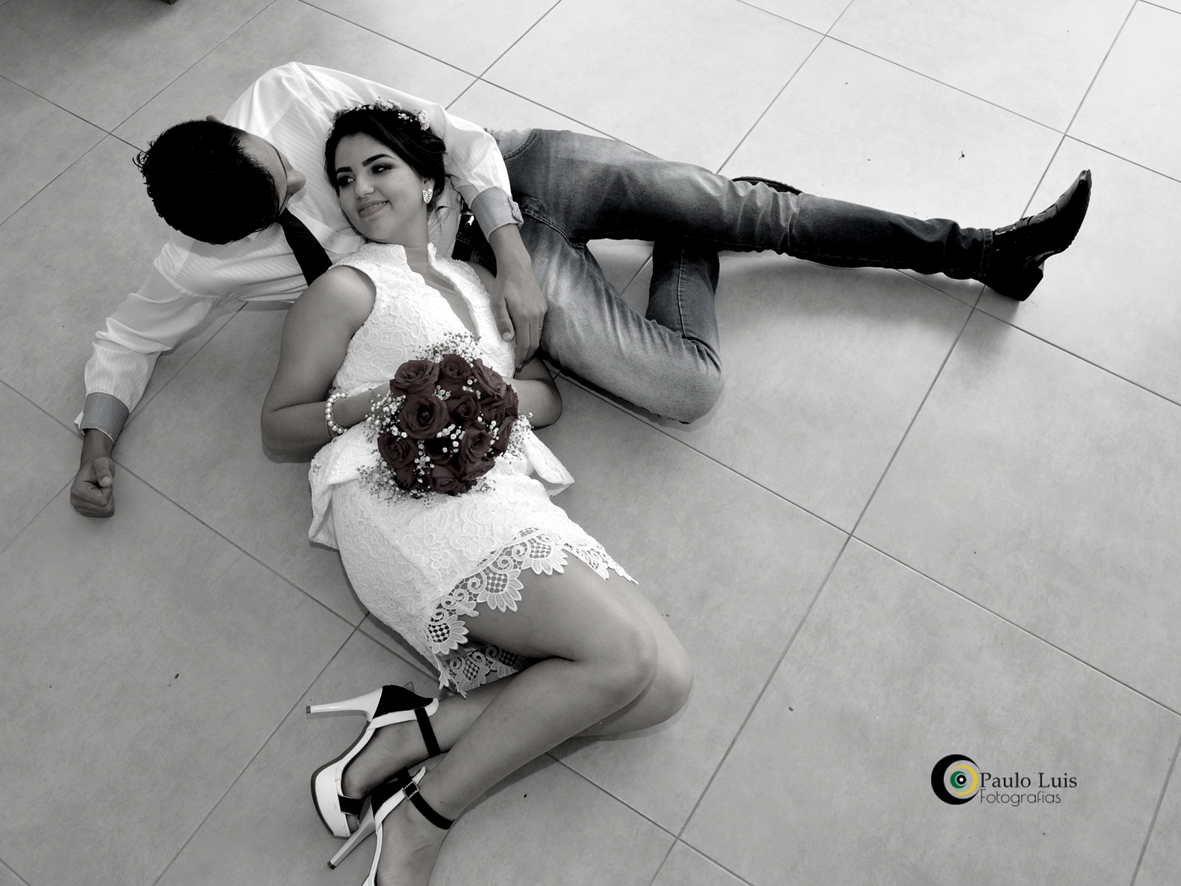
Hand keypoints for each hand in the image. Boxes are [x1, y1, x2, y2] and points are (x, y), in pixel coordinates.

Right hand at [70, 430, 115, 516]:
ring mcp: (79, 507)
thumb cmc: (97, 465)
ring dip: (107, 500)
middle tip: (102, 486)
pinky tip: (98, 495)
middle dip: (108, 496)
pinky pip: (103, 513)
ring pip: (105, 511)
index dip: (108, 491)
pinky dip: (105, 504)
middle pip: (104, 508)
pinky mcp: (84, 511)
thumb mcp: (103, 463)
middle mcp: (76, 501)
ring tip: (100, 490)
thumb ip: (104, 471)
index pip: (103, 501)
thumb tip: (106, 483)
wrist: (91, 469)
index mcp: (78, 490)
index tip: (102, 482)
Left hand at [486, 225, 546, 366]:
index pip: (525, 344)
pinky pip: (540, 326)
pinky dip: (535, 336)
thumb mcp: (497, 303)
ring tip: (524, 354)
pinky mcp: (543, 307)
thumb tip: (509, 340)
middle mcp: (535, 316)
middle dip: (528, 356)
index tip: (517, 365)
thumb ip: (503, 322)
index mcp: (523, 317)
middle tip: (521, 364)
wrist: (517, 267)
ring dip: (532, 347)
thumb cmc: (503, 284)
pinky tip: (528, 338)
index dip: (522, 357)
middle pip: (534, 343)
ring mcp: (541, 311)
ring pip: (539, 336)